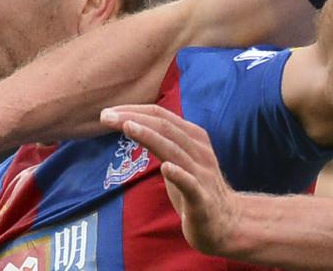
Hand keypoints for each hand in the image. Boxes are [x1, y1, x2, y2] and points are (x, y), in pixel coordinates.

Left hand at [100, 105, 241, 256]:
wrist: (226, 221)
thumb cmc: (195, 187)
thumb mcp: (178, 158)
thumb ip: (160, 141)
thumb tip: (129, 123)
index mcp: (193, 137)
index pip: (161, 116)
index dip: (134, 110)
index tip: (108, 111)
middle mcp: (199, 151)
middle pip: (165, 127)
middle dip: (134, 118)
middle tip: (105, 116)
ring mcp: (202, 174)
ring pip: (175, 151)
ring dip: (150, 137)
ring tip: (127, 127)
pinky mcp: (202, 199)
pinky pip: (191, 184)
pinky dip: (179, 174)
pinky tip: (166, 168)